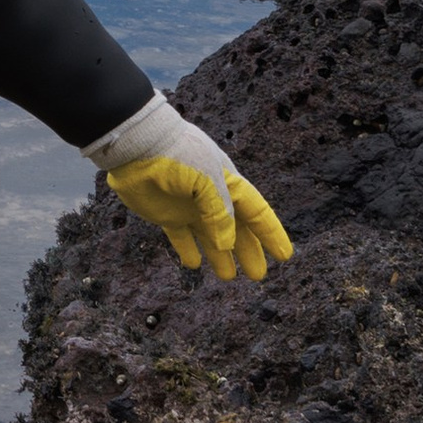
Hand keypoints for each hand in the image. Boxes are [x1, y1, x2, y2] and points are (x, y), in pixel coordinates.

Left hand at [89, 95, 291, 283]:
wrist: (139, 146)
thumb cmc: (178, 156)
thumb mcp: (208, 179)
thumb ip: (220, 213)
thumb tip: (227, 245)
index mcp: (228, 184)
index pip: (256, 212)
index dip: (270, 233)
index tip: (284, 255)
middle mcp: (211, 197)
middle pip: (236, 230)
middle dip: (248, 251)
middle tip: (258, 275)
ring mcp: (188, 207)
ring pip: (210, 237)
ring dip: (220, 256)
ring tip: (228, 277)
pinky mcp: (165, 215)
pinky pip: (180, 236)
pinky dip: (187, 250)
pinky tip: (193, 264)